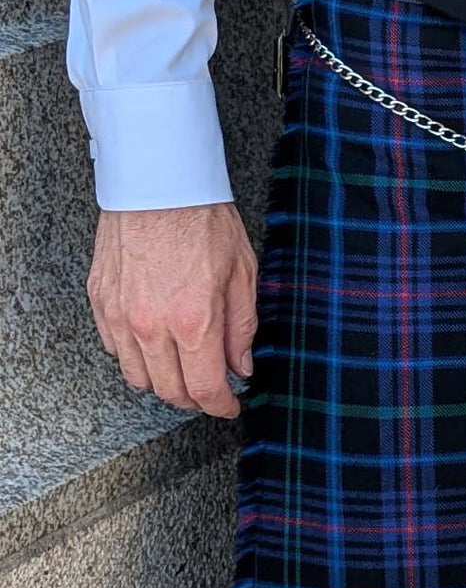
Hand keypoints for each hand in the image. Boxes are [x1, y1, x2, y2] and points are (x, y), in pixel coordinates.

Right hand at [87, 203, 258, 416]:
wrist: (158, 181)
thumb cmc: (202, 218)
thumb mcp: (242, 273)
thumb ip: (242, 327)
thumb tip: (242, 366)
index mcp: (193, 322)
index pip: (205, 389)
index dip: (221, 406)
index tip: (230, 406)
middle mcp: (151, 326)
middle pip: (169, 391)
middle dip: (194, 398)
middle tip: (210, 389)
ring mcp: (120, 315)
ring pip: (138, 376)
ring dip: (163, 382)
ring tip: (183, 368)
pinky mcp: (101, 300)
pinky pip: (114, 348)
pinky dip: (135, 356)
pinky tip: (154, 343)